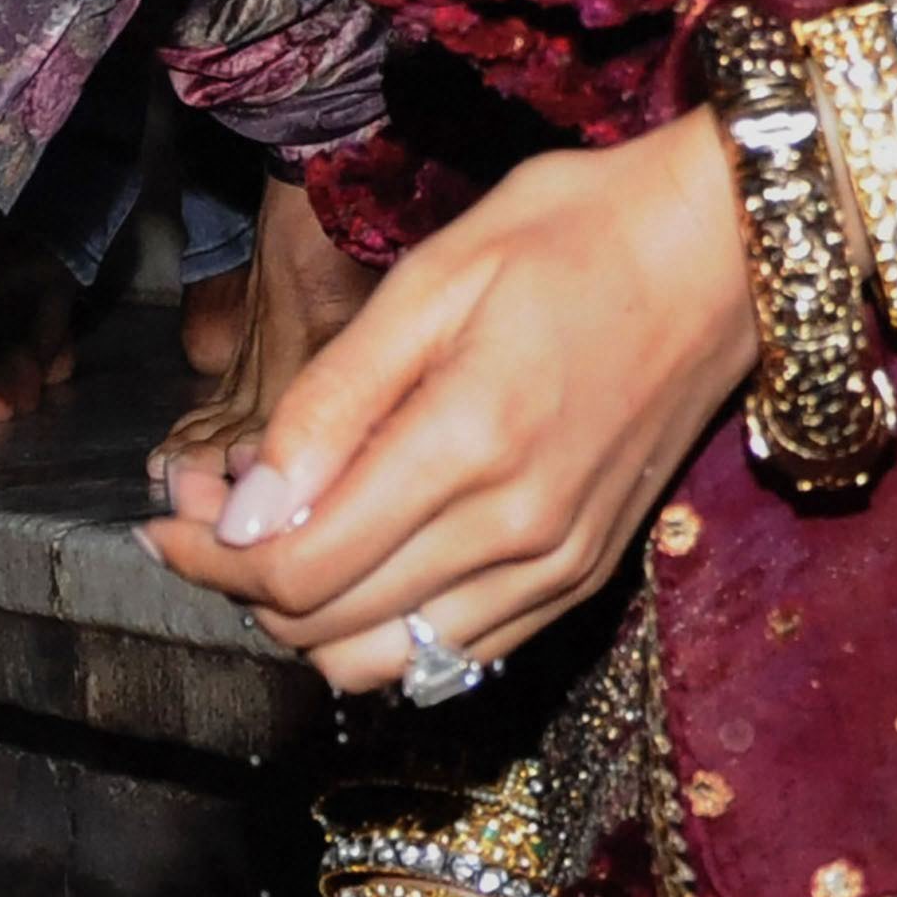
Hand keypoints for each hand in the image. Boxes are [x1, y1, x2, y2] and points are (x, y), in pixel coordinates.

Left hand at [143, 111, 755, 694]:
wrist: (731, 250)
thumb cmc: (575, 233)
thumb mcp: (436, 278)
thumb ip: (334, 402)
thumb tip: (246, 513)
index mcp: (470, 447)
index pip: (298, 572)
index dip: (206, 560)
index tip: (165, 513)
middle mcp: (517, 533)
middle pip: (327, 630)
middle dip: (240, 585)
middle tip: (209, 511)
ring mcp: (558, 566)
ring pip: (386, 663)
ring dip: (308, 619)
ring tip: (278, 537)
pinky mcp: (584, 574)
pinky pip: (457, 655)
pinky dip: (386, 630)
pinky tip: (363, 557)